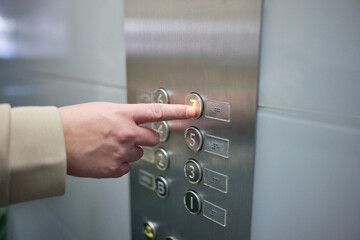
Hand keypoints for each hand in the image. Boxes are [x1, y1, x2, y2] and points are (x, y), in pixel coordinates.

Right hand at [59, 102, 194, 177]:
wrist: (54, 140)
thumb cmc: (73, 122)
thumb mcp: (102, 110)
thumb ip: (123, 116)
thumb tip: (133, 123)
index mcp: (123, 114)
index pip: (157, 111)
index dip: (178, 111)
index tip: (192, 110)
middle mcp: (126, 132)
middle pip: (153, 138)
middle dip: (146, 137)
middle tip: (128, 136)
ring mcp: (121, 152)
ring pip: (139, 154)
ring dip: (129, 151)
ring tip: (108, 146)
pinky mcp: (114, 168)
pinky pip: (127, 168)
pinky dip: (118, 164)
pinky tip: (104, 157)